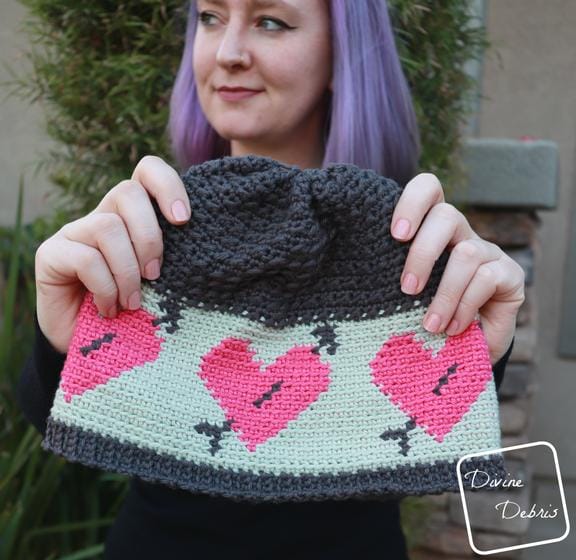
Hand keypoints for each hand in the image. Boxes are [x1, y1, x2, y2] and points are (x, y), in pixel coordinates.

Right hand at [35, 156, 190, 353]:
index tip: (184, 220)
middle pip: (128, 192)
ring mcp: (74, 233)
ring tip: (134, 301)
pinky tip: (110, 309)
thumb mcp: (164, 281)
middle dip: (149, 236)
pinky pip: (86, 258)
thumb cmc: (137, 310)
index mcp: (135, 215)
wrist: (96, 345)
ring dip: (127, 270)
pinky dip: (106, 287)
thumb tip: (202, 243)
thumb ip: (174, 257)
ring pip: (107, 226)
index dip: (167, 185)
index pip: (147, 171)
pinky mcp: (51, 254)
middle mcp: (103, 216)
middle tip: (156, 274)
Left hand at [390, 173, 524, 364]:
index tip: (396, 235)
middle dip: (422, 253)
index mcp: (430, 230)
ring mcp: (488, 252)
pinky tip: (452, 328)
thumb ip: (385, 275)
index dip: (413, 203)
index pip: (428, 189)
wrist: (462, 348)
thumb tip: (353, 268)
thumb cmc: (421, 315)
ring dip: (443, 294)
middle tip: (407, 288)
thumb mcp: (400, 293)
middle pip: (447, 215)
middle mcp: (460, 234)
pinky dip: (465, 307)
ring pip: (466, 253)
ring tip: (430, 325)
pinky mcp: (510, 274)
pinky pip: (486, 279)